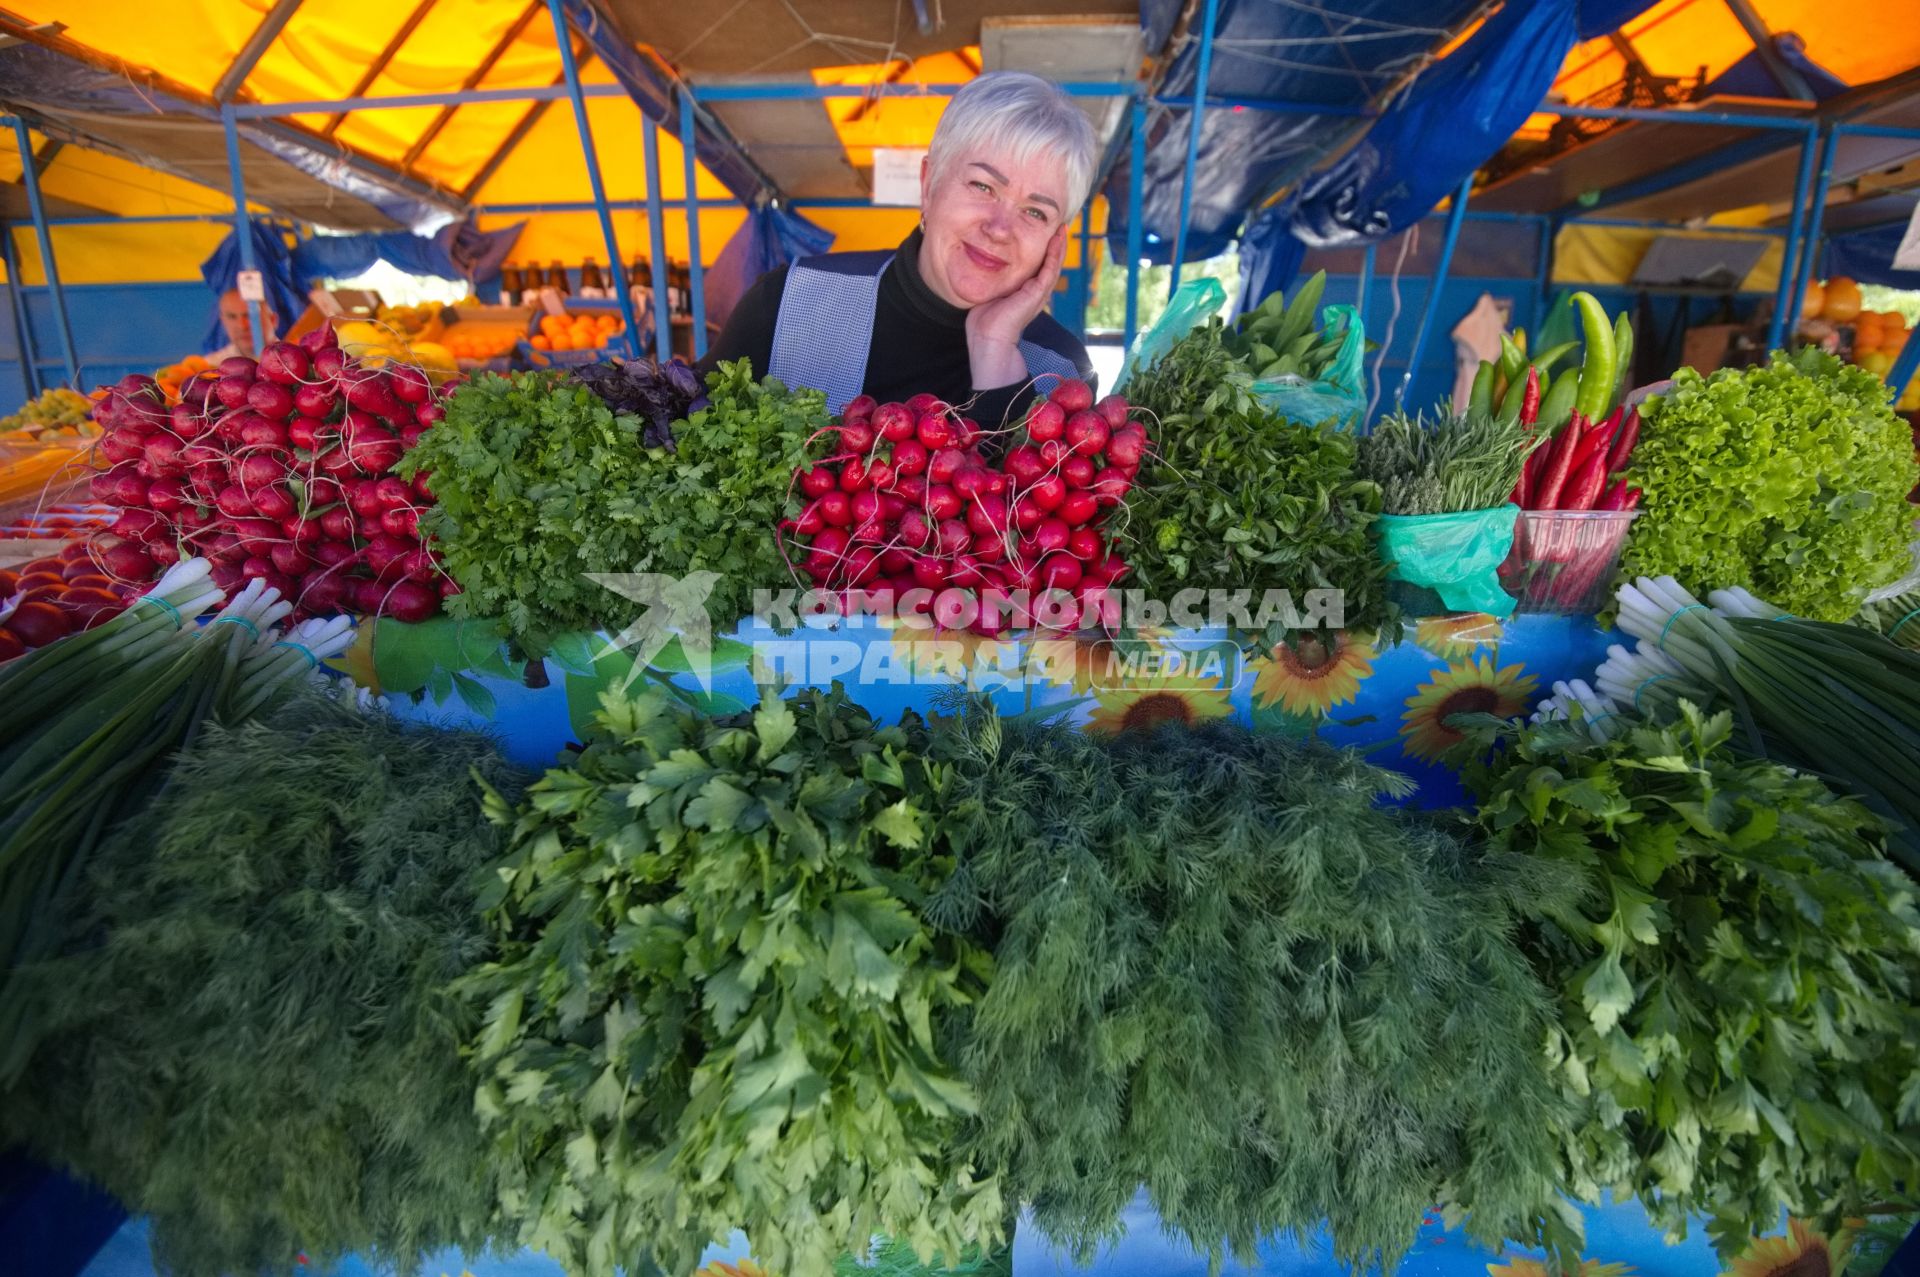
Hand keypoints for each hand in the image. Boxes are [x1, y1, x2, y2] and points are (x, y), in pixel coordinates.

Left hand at [965, 228, 1066, 389]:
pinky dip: (1056, 253)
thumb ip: (996, 280)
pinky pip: (1050, 268)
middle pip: (1050, 263)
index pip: (1038, 267)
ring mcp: (1039, 292)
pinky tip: (1058, 239)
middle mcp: (1036, 291)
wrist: (988, 338)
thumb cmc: (985, 320)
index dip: (1043, 250)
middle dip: (1055, 244)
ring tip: (1062, 228)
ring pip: (1054, 264)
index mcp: (1026, 291)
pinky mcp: (1038, 293)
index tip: (1043, 232)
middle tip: (1058, 225)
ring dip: (1059, 245)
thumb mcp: (992, 292)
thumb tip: (986, 266)